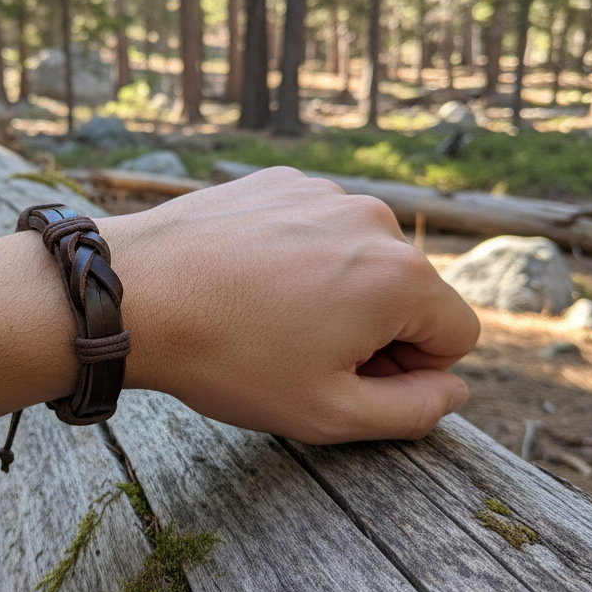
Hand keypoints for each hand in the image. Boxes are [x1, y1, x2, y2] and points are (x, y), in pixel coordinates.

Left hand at [102, 167, 477, 444]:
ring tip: (266, 315)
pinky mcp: (281, 178)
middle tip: (299, 353)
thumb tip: (452, 390)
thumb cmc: (229, 358)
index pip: (455, 336)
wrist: (135, 293)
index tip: (347, 377)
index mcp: (402, 276)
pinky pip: (317, 227)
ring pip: (362, 257)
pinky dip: (297, 255)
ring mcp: (324, 190)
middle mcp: (374, 218)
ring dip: (335, 290)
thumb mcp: (328, 412)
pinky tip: (246, 280)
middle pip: (411, 292)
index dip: (409, 372)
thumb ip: (412, 412)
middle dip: (373, 329)